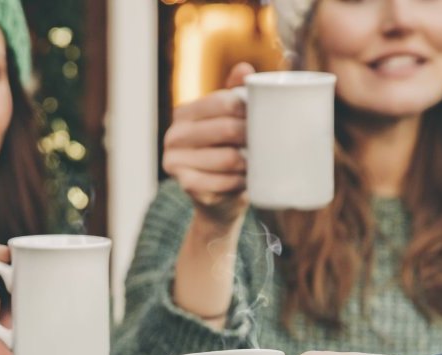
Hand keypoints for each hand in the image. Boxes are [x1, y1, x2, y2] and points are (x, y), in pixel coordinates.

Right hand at [163, 62, 253, 227]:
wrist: (218, 200)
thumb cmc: (228, 153)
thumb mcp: (230, 122)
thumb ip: (234, 94)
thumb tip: (244, 68)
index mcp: (184, 113)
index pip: (221, 102)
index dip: (248, 109)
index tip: (266, 118)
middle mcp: (174, 135)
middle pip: (227, 129)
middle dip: (252, 136)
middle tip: (267, 143)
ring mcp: (175, 161)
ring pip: (228, 158)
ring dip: (249, 162)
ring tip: (258, 163)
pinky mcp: (185, 185)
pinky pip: (222, 182)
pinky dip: (239, 183)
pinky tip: (246, 182)